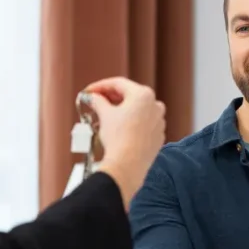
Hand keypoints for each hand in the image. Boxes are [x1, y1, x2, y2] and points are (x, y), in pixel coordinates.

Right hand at [79, 77, 165, 207]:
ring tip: (104, 116)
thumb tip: (92, 98)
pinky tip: (117, 129)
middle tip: (95, 101)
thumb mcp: (104, 114)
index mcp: (143, 95)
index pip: (118, 84)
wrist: (127, 165)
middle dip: (110, 98)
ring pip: (137, 111)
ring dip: (120, 111)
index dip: (100, 86)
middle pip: (129, 96)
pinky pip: (142, 125)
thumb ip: (97, 101)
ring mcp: (158, 122)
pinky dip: (130, 124)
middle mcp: (155, 106)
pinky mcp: (157, 137)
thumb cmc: (119, 138)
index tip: (89, 91)